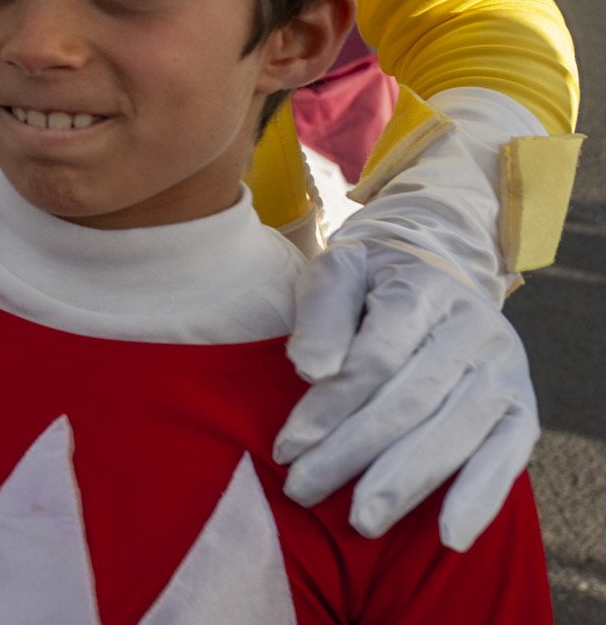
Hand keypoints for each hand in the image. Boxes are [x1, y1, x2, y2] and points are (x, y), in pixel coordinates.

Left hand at [278, 236, 535, 549]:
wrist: (435, 276)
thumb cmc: (371, 283)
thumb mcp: (336, 273)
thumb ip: (321, 313)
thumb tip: (309, 369)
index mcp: (425, 289)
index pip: (376, 356)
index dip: (330, 404)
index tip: (286, 445)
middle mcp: (474, 329)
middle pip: (408, 401)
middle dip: (351, 452)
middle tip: (303, 490)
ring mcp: (504, 370)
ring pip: (451, 434)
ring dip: (403, 482)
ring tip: (360, 521)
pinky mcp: (523, 408)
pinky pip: (507, 457)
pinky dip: (479, 498)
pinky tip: (448, 536)